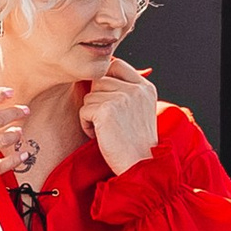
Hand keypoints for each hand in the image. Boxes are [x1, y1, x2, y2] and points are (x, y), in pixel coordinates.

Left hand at [78, 55, 160, 175]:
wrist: (142, 165)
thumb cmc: (136, 143)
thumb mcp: (140, 110)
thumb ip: (127, 91)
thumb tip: (99, 75)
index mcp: (145, 87)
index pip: (116, 65)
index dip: (104, 78)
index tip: (104, 98)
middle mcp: (135, 88)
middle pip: (99, 81)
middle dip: (97, 100)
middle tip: (108, 121)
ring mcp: (122, 97)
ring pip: (90, 96)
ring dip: (92, 114)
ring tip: (107, 130)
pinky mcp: (107, 109)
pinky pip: (84, 110)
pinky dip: (87, 125)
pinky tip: (102, 136)